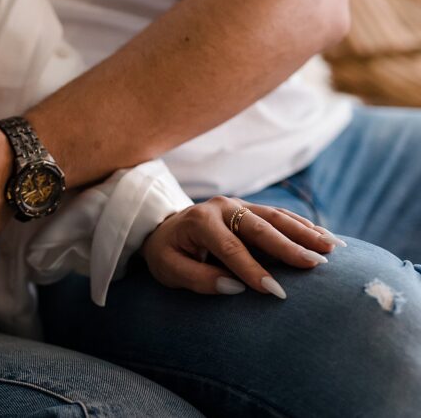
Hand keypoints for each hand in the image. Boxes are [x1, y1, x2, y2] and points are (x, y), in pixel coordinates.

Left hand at [140, 197, 342, 297]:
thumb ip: (198, 279)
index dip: (253, 270)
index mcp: (200, 222)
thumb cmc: (167, 253)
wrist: (164, 229)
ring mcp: (238, 205)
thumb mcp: (169, 269)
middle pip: (260, 227)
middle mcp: (222, 208)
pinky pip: (280, 216)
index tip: (276, 292)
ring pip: (276, 217)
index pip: (231, 248)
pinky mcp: (250, 208)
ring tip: (333, 248)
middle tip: (317, 265)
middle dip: (290, 246)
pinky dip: (304, 226)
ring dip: (305, 232)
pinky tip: (326, 238)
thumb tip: (235, 287)